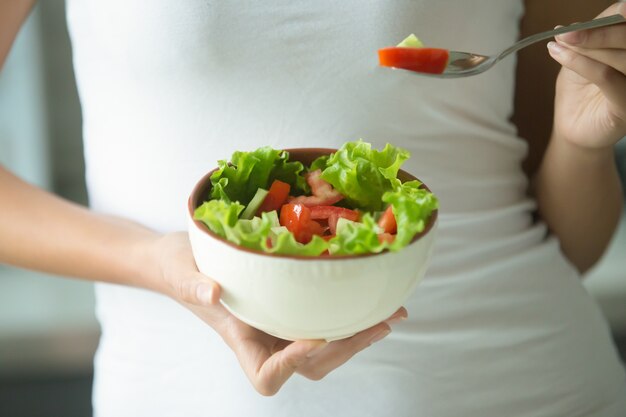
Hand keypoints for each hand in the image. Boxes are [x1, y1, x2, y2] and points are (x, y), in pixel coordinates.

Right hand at [150, 232, 404, 395]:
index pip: (267, 375)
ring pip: (325, 348)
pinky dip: (350, 314)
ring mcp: (280, 325)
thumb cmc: (177, 268)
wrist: (183, 258)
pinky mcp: (291, 306)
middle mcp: (266, 339)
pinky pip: (324, 319)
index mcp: (241, 339)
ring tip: (390, 314)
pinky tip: (372, 298)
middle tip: (380, 323)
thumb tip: (212, 291)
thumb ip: (192, 285)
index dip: (292, 364)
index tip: (311, 336)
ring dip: (359, 335)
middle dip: (348, 347)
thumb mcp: (181, 272)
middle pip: (311, 364)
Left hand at [547, 2, 625, 149]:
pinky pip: (607, 77)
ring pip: (621, 56)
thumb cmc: (580, 91)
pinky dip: (582, 64)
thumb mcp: (581, 58)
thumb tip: (573, 26)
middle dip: (597, 31)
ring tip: (560, 43)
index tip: (578, 21)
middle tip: (565, 32)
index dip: (613, 15)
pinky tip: (560, 55)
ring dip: (588, 46)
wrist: (573, 128)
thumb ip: (584, 39)